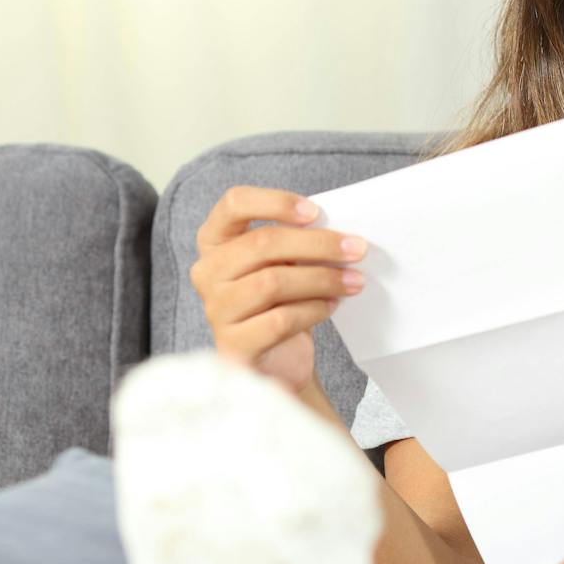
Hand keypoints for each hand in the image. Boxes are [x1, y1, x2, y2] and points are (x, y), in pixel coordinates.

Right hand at [190, 186, 369, 396]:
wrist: (277, 360)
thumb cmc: (281, 302)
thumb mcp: (285, 264)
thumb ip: (297, 243)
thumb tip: (339, 233)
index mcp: (215, 242)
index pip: (234, 204)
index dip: (276, 202)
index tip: (316, 212)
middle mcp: (207, 272)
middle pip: (262, 244)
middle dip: (317, 244)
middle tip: (356, 249)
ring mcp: (216, 309)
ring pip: (272, 282)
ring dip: (322, 279)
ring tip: (353, 281)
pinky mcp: (233, 344)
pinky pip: (279, 320)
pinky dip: (313, 310)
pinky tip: (331, 306)